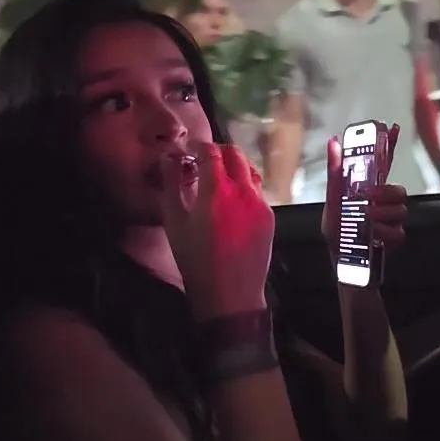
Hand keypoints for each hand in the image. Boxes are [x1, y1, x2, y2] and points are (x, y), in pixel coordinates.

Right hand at [160, 144, 273, 319]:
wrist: (230, 294)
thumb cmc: (195, 260)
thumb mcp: (174, 222)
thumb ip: (171, 185)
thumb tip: (170, 159)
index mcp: (217, 190)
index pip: (212, 152)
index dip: (199, 146)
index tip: (189, 150)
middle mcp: (243, 191)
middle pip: (236, 154)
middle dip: (218, 151)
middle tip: (203, 160)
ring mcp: (260, 204)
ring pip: (250, 171)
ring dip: (234, 167)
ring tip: (218, 178)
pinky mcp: (269, 217)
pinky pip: (257, 191)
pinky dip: (244, 186)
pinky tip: (232, 200)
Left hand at [322, 124, 408, 261]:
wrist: (342, 263)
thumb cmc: (338, 232)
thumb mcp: (333, 201)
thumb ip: (335, 174)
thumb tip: (334, 142)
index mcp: (368, 190)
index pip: (383, 164)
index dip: (389, 145)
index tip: (393, 128)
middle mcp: (383, 203)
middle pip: (399, 191)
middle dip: (386, 194)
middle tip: (370, 200)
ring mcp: (391, 221)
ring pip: (401, 210)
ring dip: (384, 215)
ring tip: (369, 220)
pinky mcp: (395, 239)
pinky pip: (400, 233)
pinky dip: (386, 234)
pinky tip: (375, 237)